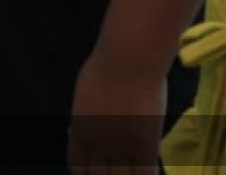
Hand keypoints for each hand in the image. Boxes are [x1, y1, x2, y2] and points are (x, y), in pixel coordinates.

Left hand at [67, 48, 166, 174]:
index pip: (77, 165)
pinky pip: (145, 173)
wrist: (129, 61)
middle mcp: (98, 145)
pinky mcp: (146, 146)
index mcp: (80, 131)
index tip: (91, 169)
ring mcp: (123, 148)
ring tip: (131, 172)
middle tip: (114, 170)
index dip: (83, 171)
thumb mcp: (84, 94)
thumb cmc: (105, 67)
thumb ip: (83, 116)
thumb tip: (75, 130)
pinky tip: (150, 172)